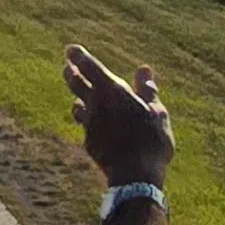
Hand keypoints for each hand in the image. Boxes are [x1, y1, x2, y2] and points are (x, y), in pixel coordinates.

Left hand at [65, 44, 170, 187]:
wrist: (135, 176)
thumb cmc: (151, 140)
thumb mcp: (157, 112)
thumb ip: (147, 90)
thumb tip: (144, 70)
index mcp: (112, 91)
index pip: (90, 67)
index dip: (79, 56)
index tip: (70, 48)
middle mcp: (96, 105)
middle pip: (76, 84)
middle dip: (71, 73)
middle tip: (67, 66)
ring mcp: (90, 125)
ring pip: (78, 106)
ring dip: (78, 98)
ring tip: (79, 97)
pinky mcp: (89, 143)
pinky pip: (87, 127)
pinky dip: (90, 122)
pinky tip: (94, 125)